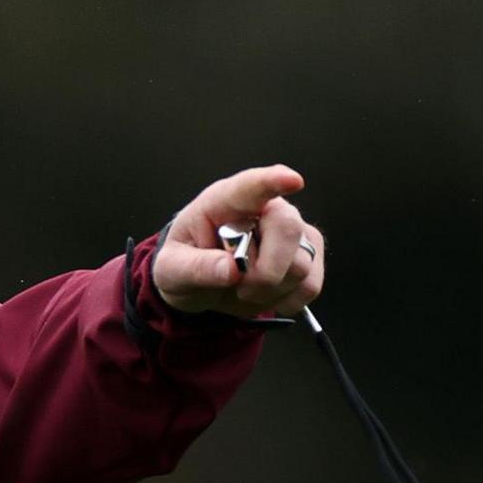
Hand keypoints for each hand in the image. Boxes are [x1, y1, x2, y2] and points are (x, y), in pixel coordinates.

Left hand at [152, 164, 325, 318]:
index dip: (273, 182)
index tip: (291, 181)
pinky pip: (310, 285)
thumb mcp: (172, 269)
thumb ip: (197, 268)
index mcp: (225, 201)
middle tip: (237, 284)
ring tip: (244, 288)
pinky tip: (265, 295)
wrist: (200, 285)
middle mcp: (266, 209)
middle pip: (287, 229)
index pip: (251, 186)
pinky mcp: (309, 256)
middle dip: (264, 269)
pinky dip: (287, 301)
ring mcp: (293, 231)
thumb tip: (231, 270)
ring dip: (269, 290)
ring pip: (300, 264)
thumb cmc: (185, 264)